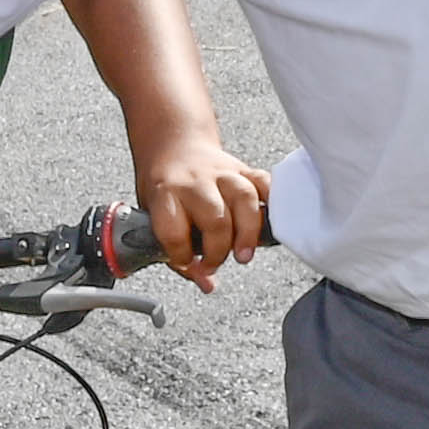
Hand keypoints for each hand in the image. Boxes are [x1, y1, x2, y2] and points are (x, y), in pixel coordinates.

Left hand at [128, 125, 269, 288]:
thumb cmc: (164, 187)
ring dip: (248, 231)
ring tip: (245, 254)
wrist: (173, 145)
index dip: (182, 256)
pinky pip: (264, 183)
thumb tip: (206, 284)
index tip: (188, 264)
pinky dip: (272, 203)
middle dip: (218, 249)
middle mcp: (194, 182)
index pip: (174, 231)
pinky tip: (270, 222)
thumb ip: (179, 253)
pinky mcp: (243, 169)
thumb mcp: (155, 217)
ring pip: (243, 199)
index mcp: (165, 194)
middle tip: (216, 263)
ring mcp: (221, 173)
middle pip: (214, 218)